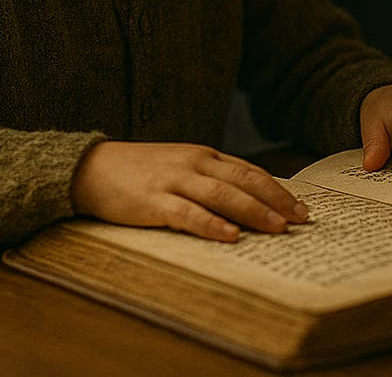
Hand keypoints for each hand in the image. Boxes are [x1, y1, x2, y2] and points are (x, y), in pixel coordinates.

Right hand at [71, 141, 307, 241]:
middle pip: (244, 181)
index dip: (277, 188)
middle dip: (276, 200)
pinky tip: (231, 236)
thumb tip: (246, 202)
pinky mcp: (153, 201)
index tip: (300, 206)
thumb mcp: (179, 167)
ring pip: (223, 195)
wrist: (90, 167)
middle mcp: (194, 164)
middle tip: (301, 219)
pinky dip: (212, 225)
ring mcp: (174, 181)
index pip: (249, 171)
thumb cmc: (139, 172)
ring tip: (278, 228)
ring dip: (254, 212)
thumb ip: (209, 179)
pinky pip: (188, 213)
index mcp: (203, 155)